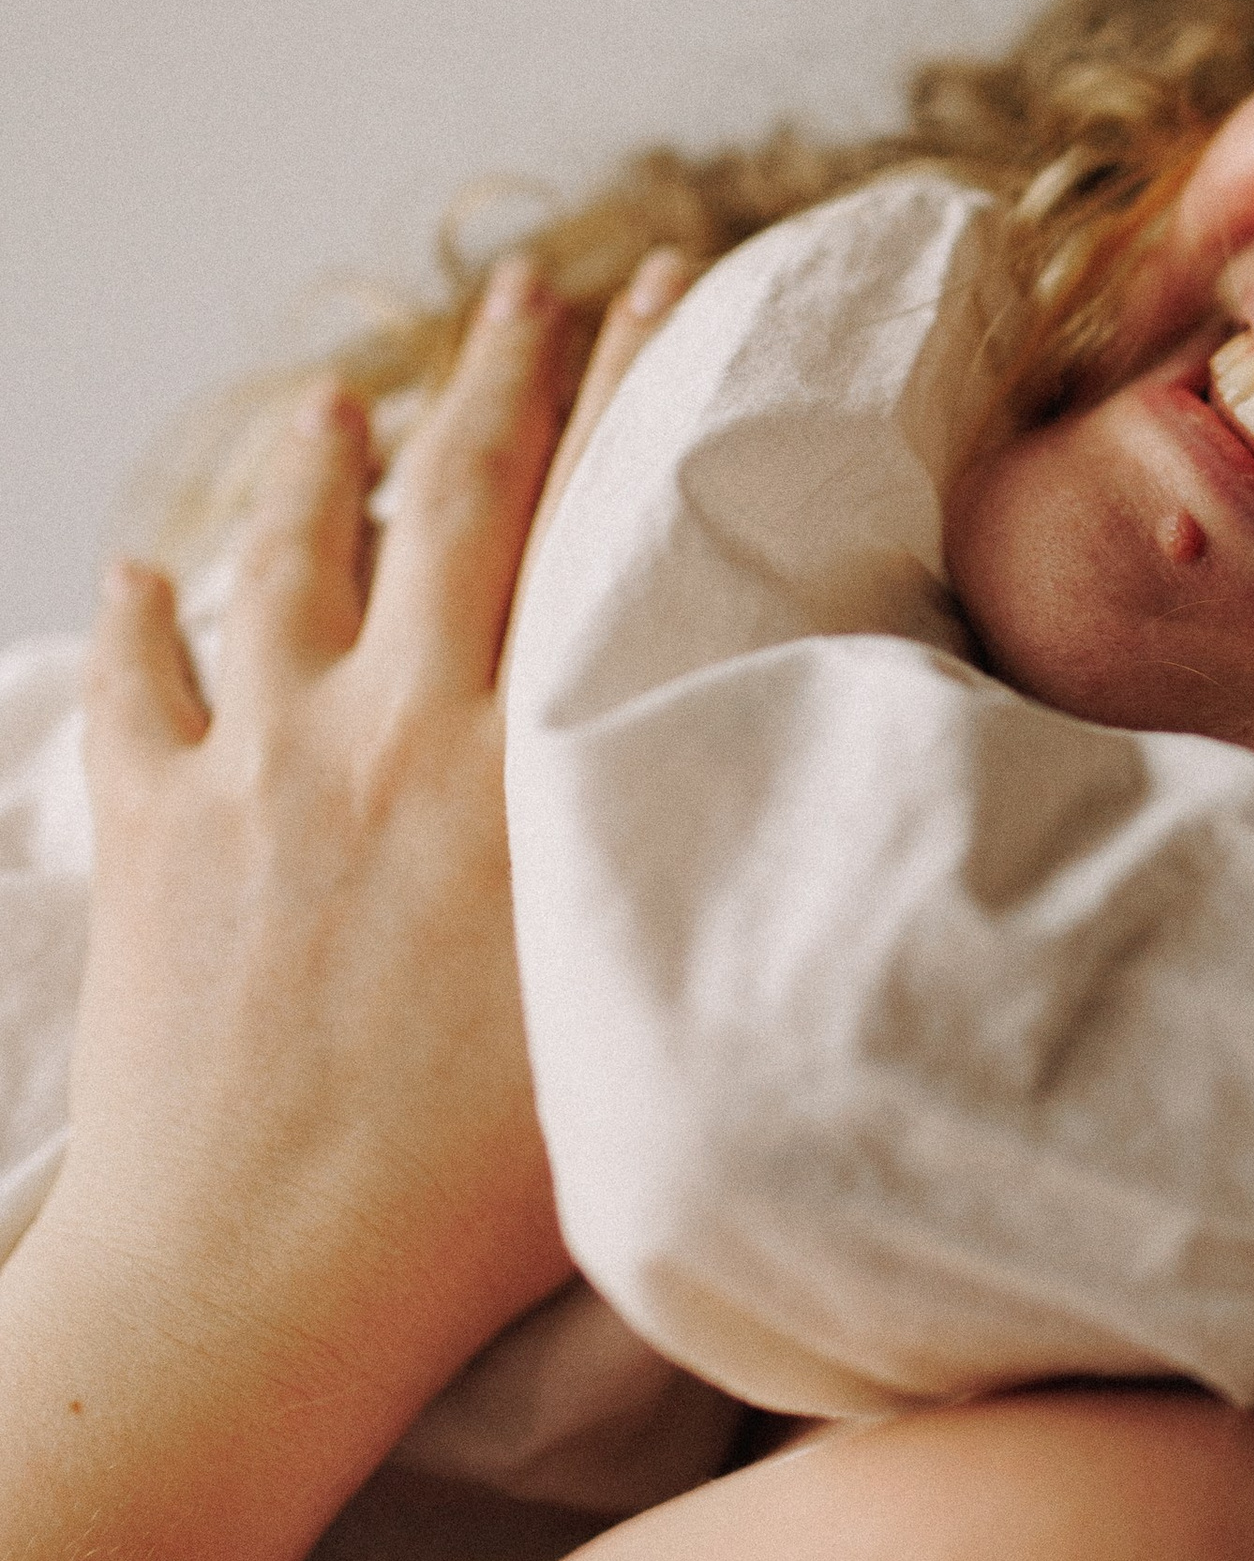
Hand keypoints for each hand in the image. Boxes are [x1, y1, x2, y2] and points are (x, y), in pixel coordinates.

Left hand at [0, 251, 695, 1560]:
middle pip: (449, 489)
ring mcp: (258, 766)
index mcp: (532, 761)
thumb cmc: (483, 1204)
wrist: (260, 1287)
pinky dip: (141, 621)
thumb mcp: (651, 1018)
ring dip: (311, 466)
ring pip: (281, 559)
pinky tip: (135, 576)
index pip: (599, 516)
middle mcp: (396, 726)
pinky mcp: (152, 831)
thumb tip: (811, 812)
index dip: (642, 379)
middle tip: (525, 283)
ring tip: (331, 402)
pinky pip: (137, 688)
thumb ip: (711, 892)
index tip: (669, 274)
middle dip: (498, 369)